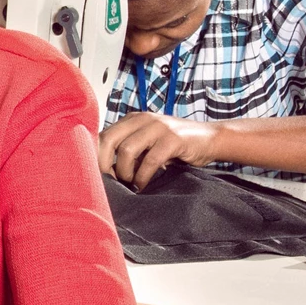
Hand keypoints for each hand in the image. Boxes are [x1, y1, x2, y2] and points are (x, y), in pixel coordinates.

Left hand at [97, 112, 220, 191]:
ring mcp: (158, 127)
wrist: (210, 138)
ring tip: (131, 183)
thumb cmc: (175, 145)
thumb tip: (105, 171)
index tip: (96, 175)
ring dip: (125, 172)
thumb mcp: (148, 142)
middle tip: (110, 182)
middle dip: (104, 164)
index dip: (95, 156)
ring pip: (126, 150)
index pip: (103, 134)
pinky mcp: (173, 139)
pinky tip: (143, 185)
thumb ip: (128, 150)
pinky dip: (143, 177)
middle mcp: (143, 119)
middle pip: (109, 140)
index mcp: (133, 119)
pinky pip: (150, 161)